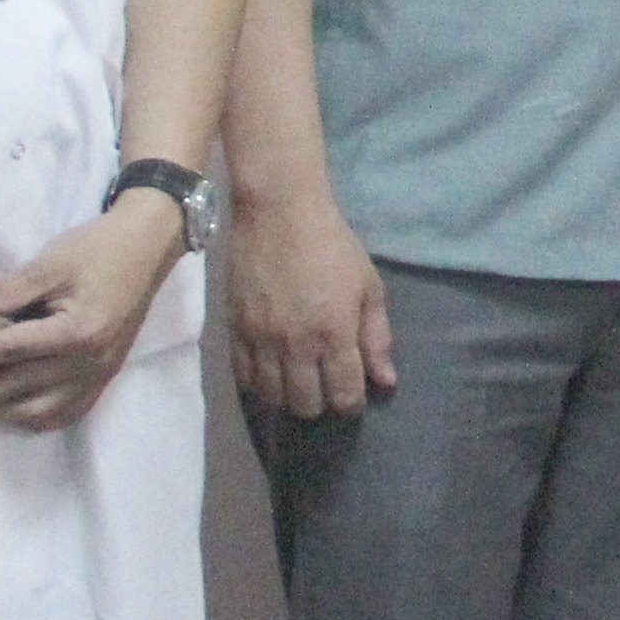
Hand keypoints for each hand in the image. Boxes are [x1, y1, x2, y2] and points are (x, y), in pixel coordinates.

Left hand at [0, 205, 188, 433]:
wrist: (148, 247)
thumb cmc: (99, 248)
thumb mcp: (50, 262)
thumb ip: (3, 289)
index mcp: (76, 332)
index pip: (7, 353)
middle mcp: (89, 364)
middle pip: (16, 390)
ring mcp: (98, 377)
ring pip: (34, 414)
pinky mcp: (103, 380)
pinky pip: (61, 416)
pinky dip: (29, 416)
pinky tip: (9, 404)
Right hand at [229, 188, 395, 420]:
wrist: (278, 213)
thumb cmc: (332, 246)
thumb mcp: (369, 286)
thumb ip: (377, 337)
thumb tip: (385, 382)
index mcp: (335, 332)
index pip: (344, 394)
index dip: (351, 404)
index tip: (352, 397)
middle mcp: (297, 344)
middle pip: (306, 404)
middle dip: (320, 406)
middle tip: (324, 392)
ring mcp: (261, 339)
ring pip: (271, 397)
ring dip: (288, 401)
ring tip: (297, 388)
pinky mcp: (234, 330)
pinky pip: (242, 377)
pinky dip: (257, 386)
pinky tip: (269, 378)